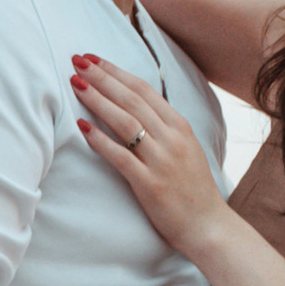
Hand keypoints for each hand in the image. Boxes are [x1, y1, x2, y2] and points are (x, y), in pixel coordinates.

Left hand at [72, 53, 226, 258]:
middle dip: (103, 77)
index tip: (94, 59)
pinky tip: (82, 127)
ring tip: (76, 84)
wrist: (208, 226)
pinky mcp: (150, 184)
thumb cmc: (193, 189)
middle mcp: (172, 139)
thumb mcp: (186, 149)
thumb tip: (135, 105)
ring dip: (98, 100)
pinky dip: (100, 141)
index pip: (144, 90)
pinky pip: (121, 157)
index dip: (117, 72)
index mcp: (180, 127)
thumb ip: (164, 127)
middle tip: (78, 61)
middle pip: (132, 99)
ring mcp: (161, 161)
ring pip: (125, 122)